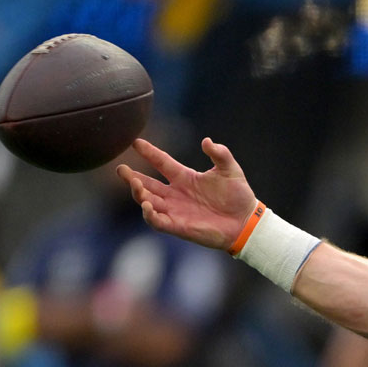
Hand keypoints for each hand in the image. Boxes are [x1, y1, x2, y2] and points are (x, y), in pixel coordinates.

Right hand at [116, 137, 257, 250]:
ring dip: (139, 193)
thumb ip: (220, 153)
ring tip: (135, 184)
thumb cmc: (239, 196)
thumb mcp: (230, 170)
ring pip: (148, 201)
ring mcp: (175, 210)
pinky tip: (146, 204)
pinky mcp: (179, 226)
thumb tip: (206, 140)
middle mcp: (176, 193)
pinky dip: (149, 214)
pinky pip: (157, 221)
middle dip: (132, 177)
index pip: (161, 163)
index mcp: (186, 178)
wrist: (246, 222)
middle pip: (147, 184)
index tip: (136, 142)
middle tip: (121, 168)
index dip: (149, 153)